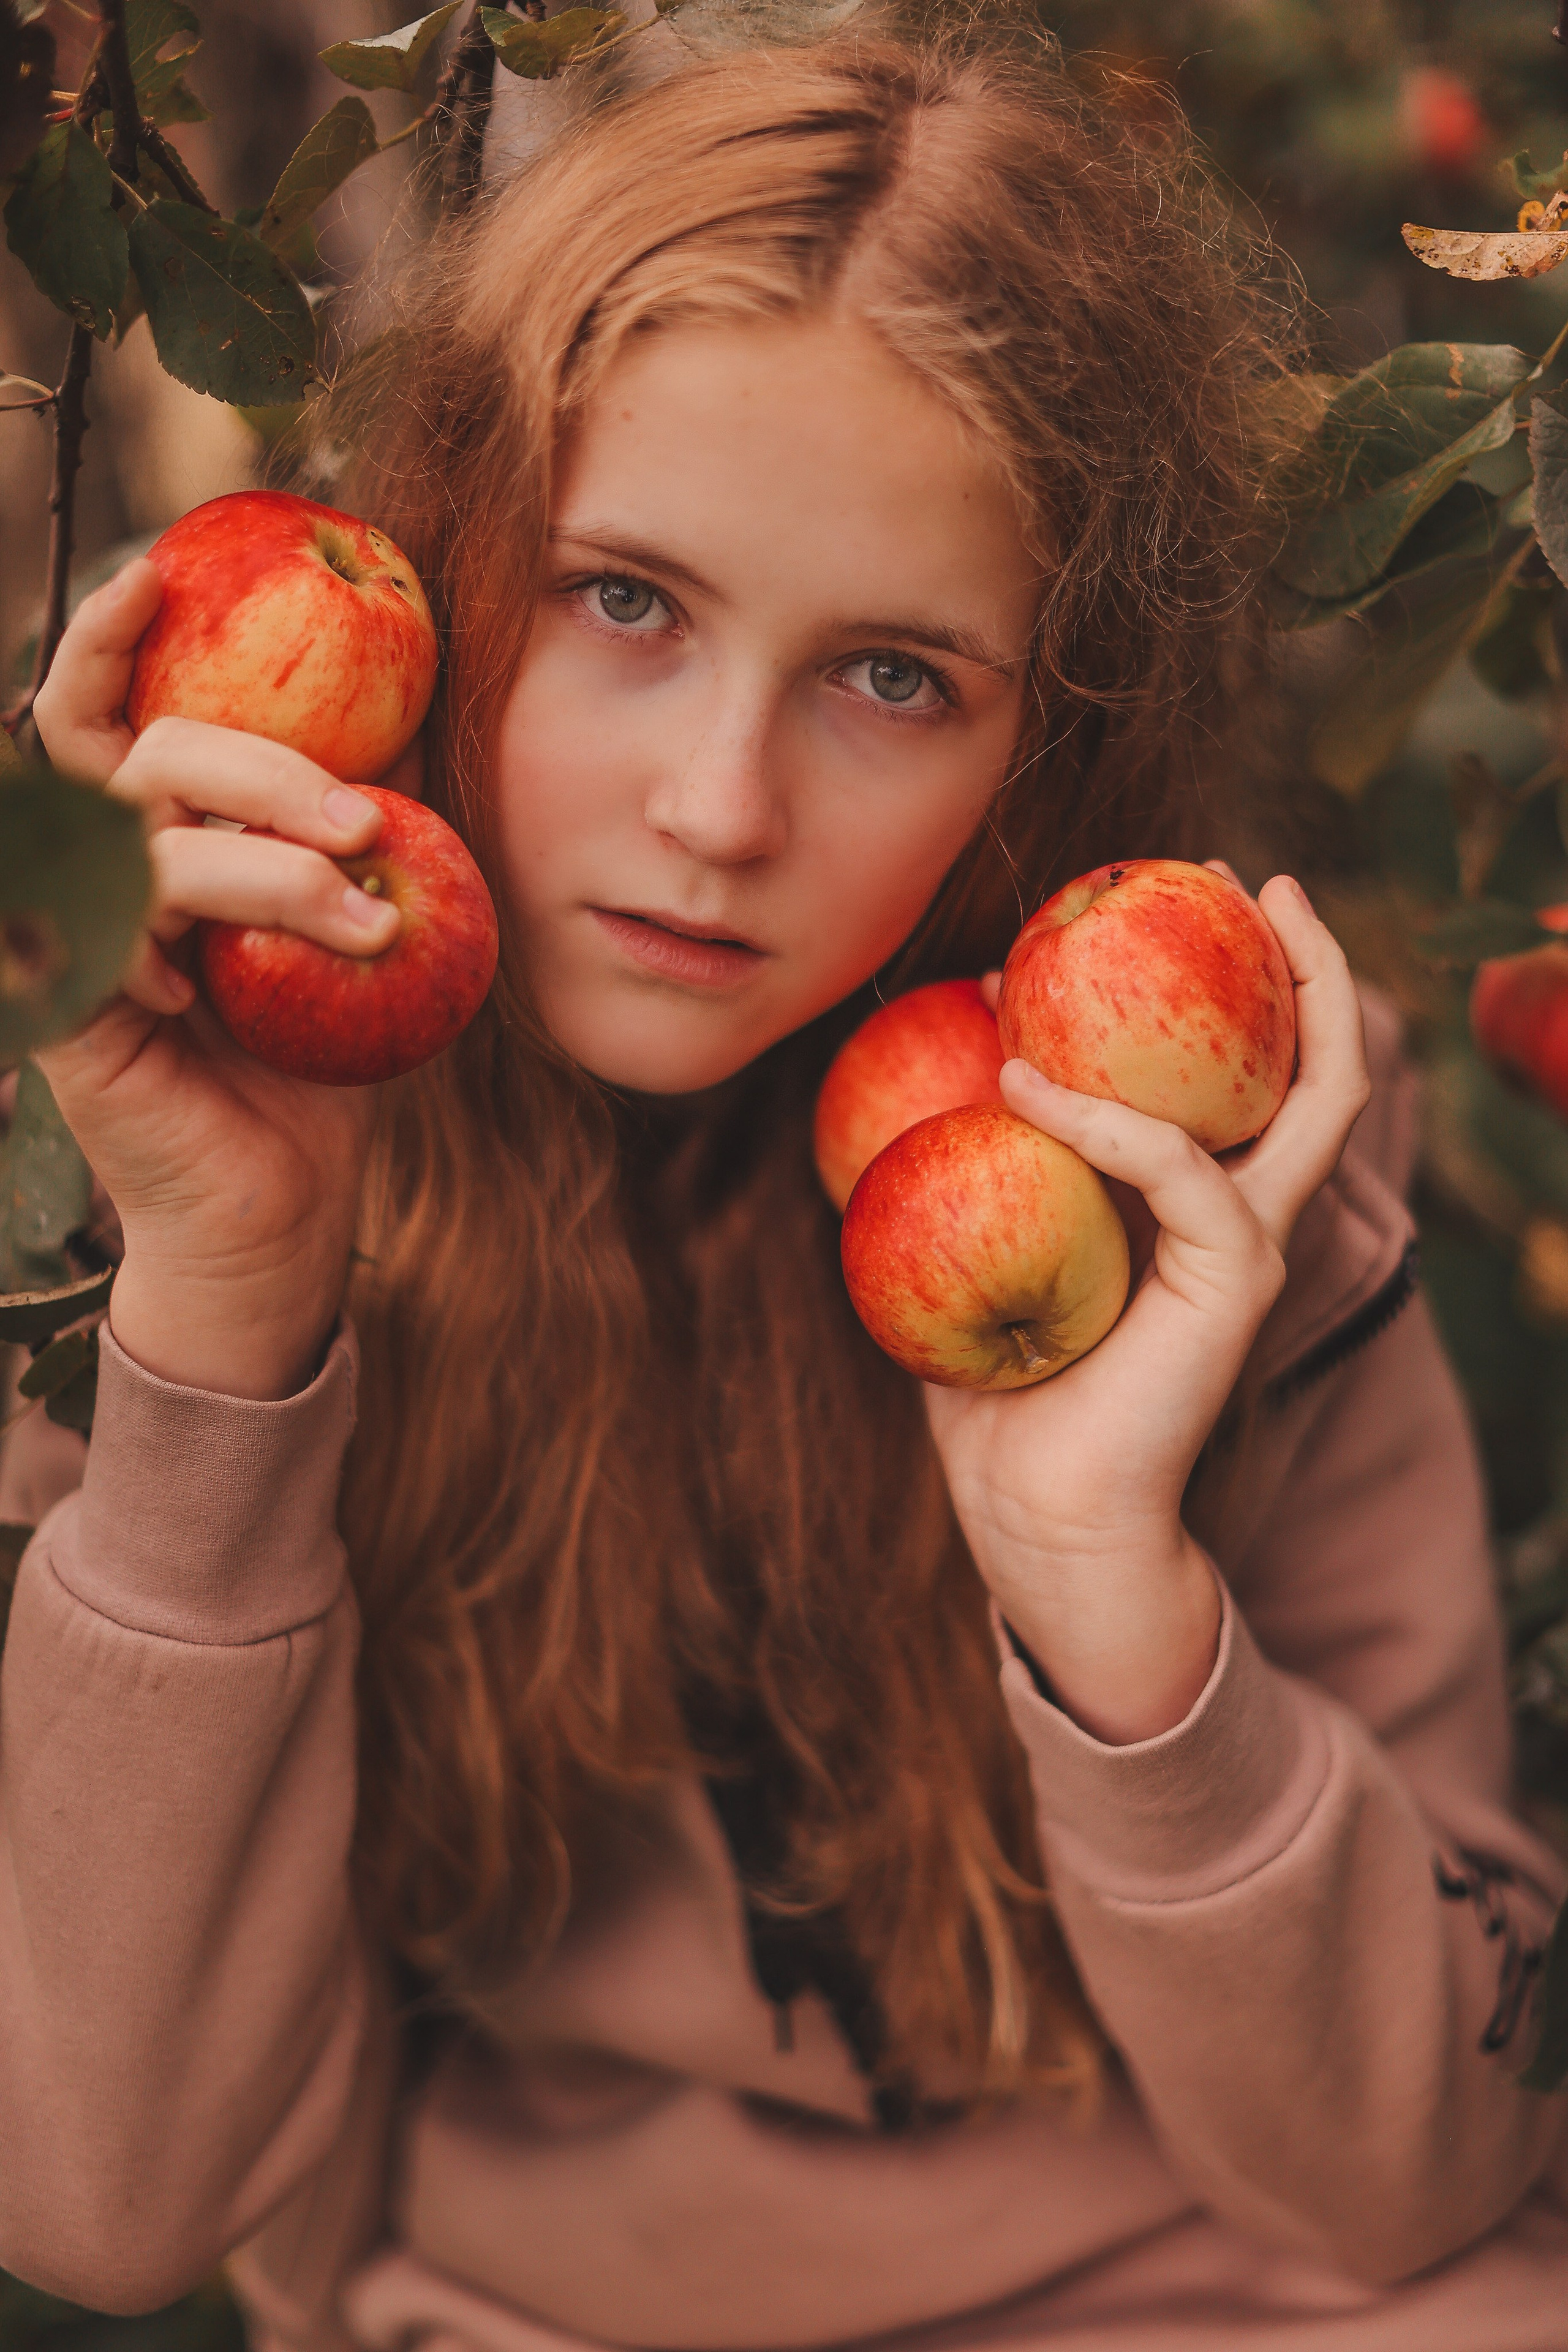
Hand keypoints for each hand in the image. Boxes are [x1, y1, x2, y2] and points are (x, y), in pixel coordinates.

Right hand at [32, 558, 413, 1400]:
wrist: (286, 1204)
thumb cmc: (318, 1060)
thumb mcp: (356, 922)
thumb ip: (363, 819)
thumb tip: (418, 706)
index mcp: (155, 833)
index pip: (108, 710)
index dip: (107, 635)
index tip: (161, 573)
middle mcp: (98, 868)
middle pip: (149, 753)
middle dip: (268, 767)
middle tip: (365, 822)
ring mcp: (73, 932)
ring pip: (148, 839)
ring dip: (268, 866)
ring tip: (366, 922)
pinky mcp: (65, 1006)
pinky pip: (111, 931)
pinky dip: (186, 938)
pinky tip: (221, 989)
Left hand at [932, 874, 1369, 1744]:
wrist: (1036, 1509)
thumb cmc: (999, 1387)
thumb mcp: (978, 1245)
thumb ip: (972, 1165)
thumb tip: (915, 1067)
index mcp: (1190, 1201)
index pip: (1245, 1076)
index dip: (1238, 986)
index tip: (1185, 900)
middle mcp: (1241, 1210)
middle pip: (1319, 1065)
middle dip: (1307, 962)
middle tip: (1249, 878)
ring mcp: (1247, 1243)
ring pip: (1314, 1097)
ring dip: (1286, 996)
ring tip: (1237, 910)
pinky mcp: (1229, 1280)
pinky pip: (1180, 1171)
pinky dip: (1104, 1120)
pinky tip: (1024, 1083)